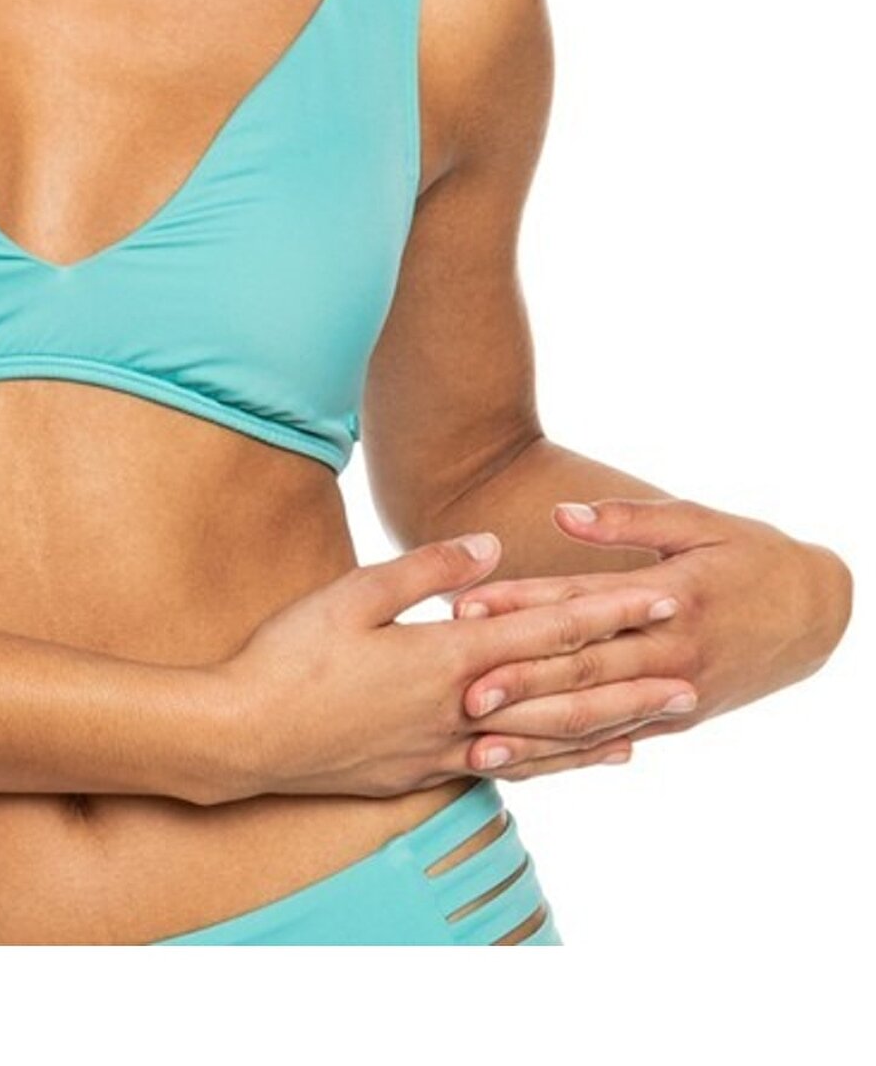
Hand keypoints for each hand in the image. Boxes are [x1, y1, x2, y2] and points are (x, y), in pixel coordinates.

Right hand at [212, 529, 681, 802]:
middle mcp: (461, 709)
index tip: (658, 596)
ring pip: (550, 738)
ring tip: (665, 715)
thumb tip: (494, 547)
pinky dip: (565, 762)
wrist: (244, 737)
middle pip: (564, 691)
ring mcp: (449, 749)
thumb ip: (429, 568)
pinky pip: (517, 768)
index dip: (607, 611)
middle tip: (693, 666)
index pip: (546, 630)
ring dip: (613, 725)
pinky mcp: (431, 772)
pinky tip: (596, 758)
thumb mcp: (354, 593)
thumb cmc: (289, 656)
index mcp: (447, 656)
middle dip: (632, 674)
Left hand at [445, 495, 853, 780]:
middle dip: (520, 684)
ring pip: (597, 719)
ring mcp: (675, 694)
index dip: (521, 608)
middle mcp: (669, 653)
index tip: (466, 611)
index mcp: (668, 598)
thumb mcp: (696, 522)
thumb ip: (626, 519)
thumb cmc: (750, 554)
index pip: (581, 604)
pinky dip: (573, 755)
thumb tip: (563, 513)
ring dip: (537, 736)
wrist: (817, 613)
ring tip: (480, 750)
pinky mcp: (679, 718)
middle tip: (461, 695)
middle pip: (583, 671)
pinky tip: (530, 767)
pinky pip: (618, 739)